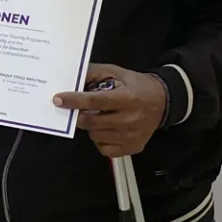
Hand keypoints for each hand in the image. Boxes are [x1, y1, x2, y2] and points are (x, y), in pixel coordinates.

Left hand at [52, 64, 168, 157]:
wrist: (163, 101)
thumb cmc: (136, 86)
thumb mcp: (117, 73)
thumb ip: (94, 74)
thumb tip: (72, 79)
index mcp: (127, 99)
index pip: (94, 101)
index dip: (74, 100)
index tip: (58, 99)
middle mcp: (130, 119)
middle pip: (92, 122)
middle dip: (79, 115)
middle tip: (76, 109)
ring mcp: (131, 136)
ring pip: (95, 136)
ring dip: (91, 126)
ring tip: (100, 116)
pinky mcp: (132, 148)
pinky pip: (104, 148)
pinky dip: (100, 139)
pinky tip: (107, 128)